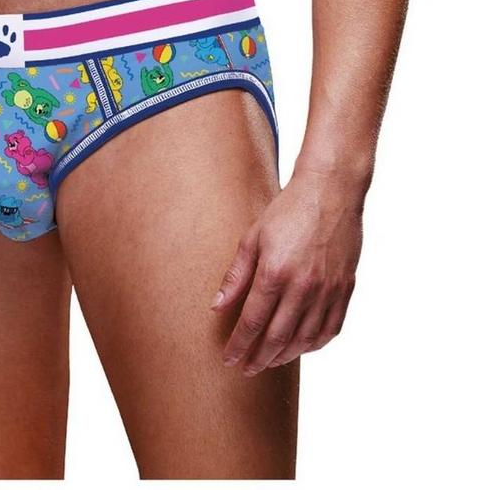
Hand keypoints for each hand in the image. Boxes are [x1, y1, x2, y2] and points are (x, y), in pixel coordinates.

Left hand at [210, 167, 362, 374]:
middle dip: (258, 358)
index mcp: (275, 273)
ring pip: (304, 340)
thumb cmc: (287, 211)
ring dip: (284, 356)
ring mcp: (327, 291)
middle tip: (246, 369)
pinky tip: (300, 347)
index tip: (229, 359)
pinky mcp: (345, 290)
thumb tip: (216, 307)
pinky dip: (313, 345)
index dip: (239, 345)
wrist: (330, 193)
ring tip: (269, 361)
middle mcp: (303, 287)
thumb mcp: (253, 237)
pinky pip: (330, 330)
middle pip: (277, 338)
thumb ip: (236, 275)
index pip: (252, 322)